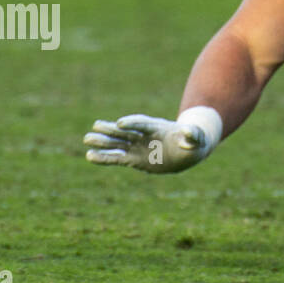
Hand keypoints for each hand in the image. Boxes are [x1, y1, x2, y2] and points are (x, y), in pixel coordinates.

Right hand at [83, 114, 211, 173]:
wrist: (187, 150)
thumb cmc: (193, 141)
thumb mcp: (196, 139)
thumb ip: (192, 135)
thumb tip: (188, 133)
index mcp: (158, 127)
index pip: (143, 124)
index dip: (132, 123)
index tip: (120, 123)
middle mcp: (145, 136)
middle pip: (126, 131)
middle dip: (112, 129)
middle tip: (96, 125)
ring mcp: (138, 146)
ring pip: (118, 143)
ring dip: (103, 141)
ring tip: (87, 138)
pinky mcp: (134, 159)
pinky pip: (117, 158)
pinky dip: (104, 158)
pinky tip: (90, 156)